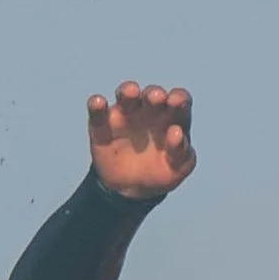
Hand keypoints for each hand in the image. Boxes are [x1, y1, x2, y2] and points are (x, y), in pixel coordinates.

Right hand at [88, 80, 195, 201]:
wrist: (131, 188)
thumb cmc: (160, 172)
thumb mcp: (177, 168)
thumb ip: (182, 152)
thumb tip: (177, 132)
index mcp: (171, 117)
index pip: (179, 100)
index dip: (179, 97)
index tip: (177, 101)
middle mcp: (149, 110)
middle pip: (152, 95)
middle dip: (154, 94)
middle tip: (156, 97)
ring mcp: (125, 115)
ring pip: (126, 96)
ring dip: (128, 91)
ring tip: (131, 92)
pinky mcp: (102, 125)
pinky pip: (98, 112)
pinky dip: (97, 106)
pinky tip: (98, 103)